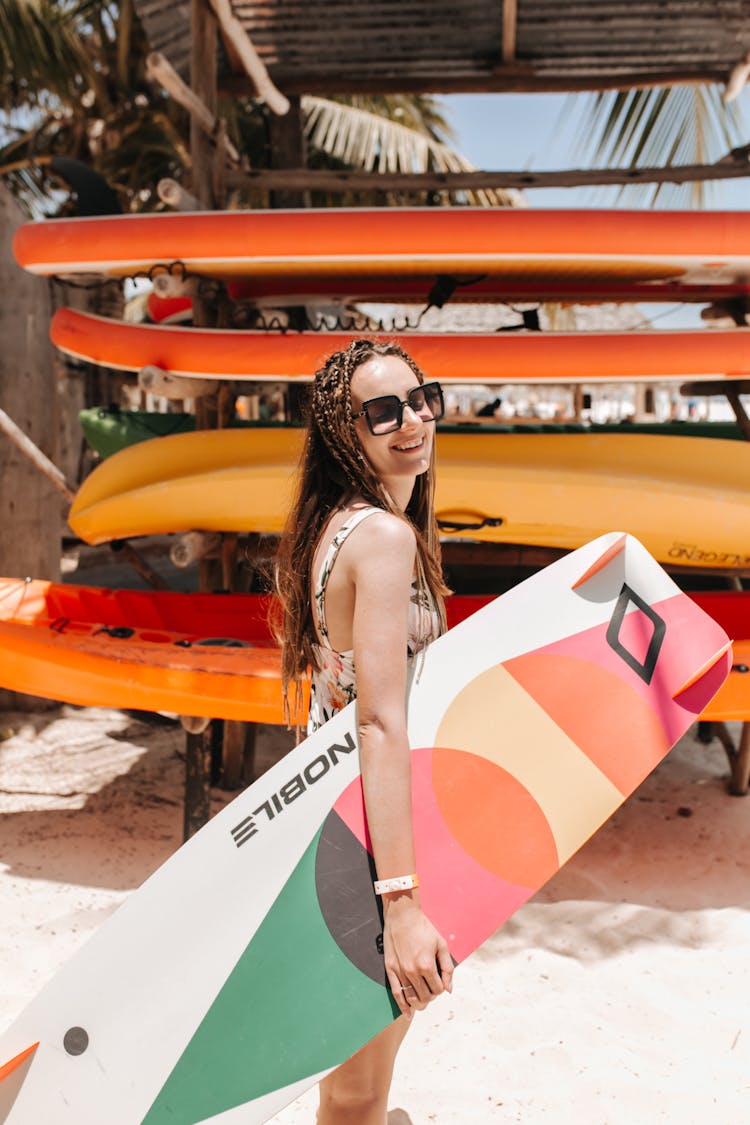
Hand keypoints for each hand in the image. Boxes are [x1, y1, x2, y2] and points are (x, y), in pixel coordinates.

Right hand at [382, 894, 453, 1018]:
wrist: (402, 916)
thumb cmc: (424, 929)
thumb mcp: (441, 945)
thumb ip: (447, 968)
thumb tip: (448, 990)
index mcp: (427, 965)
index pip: (438, 990)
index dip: (442, 988)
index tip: (440, 981)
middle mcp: (413, 971)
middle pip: (426, 997)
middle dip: (432, 996)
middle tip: (432, 987)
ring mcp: (400, 972)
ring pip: (412, 998)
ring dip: (420, 1002)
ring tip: (423, 998)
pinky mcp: (390, 970)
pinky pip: (396, 994)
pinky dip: (403, 1007)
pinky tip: (408, 1014)